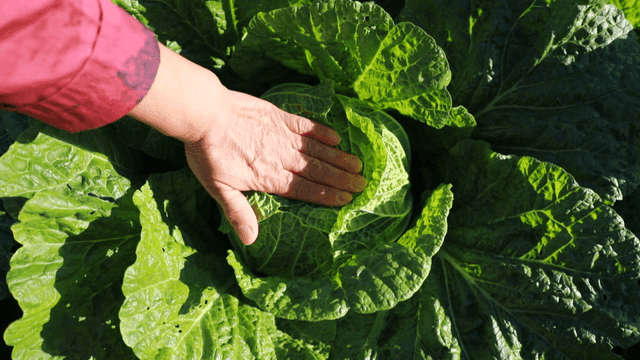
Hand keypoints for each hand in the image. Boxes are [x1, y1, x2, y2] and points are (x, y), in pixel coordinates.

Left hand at [128, 42, 365, 244]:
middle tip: (362, 183)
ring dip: (337, 157)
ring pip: (316, 150)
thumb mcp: (218, 188)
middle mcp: (281, 157)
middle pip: (316, 170)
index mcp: (269, 177)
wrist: (204, 113)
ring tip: (357, 164)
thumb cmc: (208, 153)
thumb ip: (238, 212)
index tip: (346, 198)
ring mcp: (281, 135)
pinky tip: (335, 136)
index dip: (326, 195)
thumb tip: (251, 240)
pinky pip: (305, 125)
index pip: (304, 189)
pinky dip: (321, 131)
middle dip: (340, 178)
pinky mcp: (278, 116)